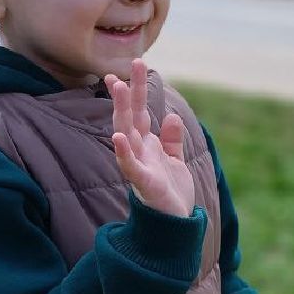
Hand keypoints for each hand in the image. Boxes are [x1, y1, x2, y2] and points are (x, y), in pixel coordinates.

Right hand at [107, 58, 194, 218]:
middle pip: (130, 117)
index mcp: (147, 145)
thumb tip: (169, 116)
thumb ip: (171, 139)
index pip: (138, 113)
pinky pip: (130, 166)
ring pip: (126, 134)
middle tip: (124, 68)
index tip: (130, 68)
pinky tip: (117, 138)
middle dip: (127, 93)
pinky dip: (123, 152)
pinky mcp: (144, 183)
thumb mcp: (175, 160)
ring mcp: (139, 166)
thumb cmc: (171, 193)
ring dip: (121, 111)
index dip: (134, 91)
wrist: (175, 226)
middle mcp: (139, 152)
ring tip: (118, 87)